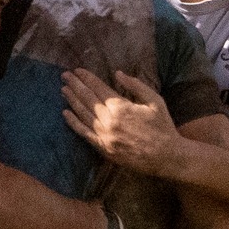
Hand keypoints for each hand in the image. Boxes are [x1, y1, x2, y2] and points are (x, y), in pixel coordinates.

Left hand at [61, 69, 180, 175]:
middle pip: (87, 98)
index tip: (77, 70)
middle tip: (65, 76)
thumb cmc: (163, 127)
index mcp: (121, 107)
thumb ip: (136, 86)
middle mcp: (109, 120)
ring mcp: (104, 135)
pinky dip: (73, 123)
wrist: (165, 157)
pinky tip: (65, 114)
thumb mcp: (155, 101)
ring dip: (72, 100)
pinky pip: (84, 133)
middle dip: (75, 85)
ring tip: (63, 89)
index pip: (98, 88)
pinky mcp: (103, 148)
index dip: (87, 78)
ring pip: (83, 114)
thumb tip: (118, 73)